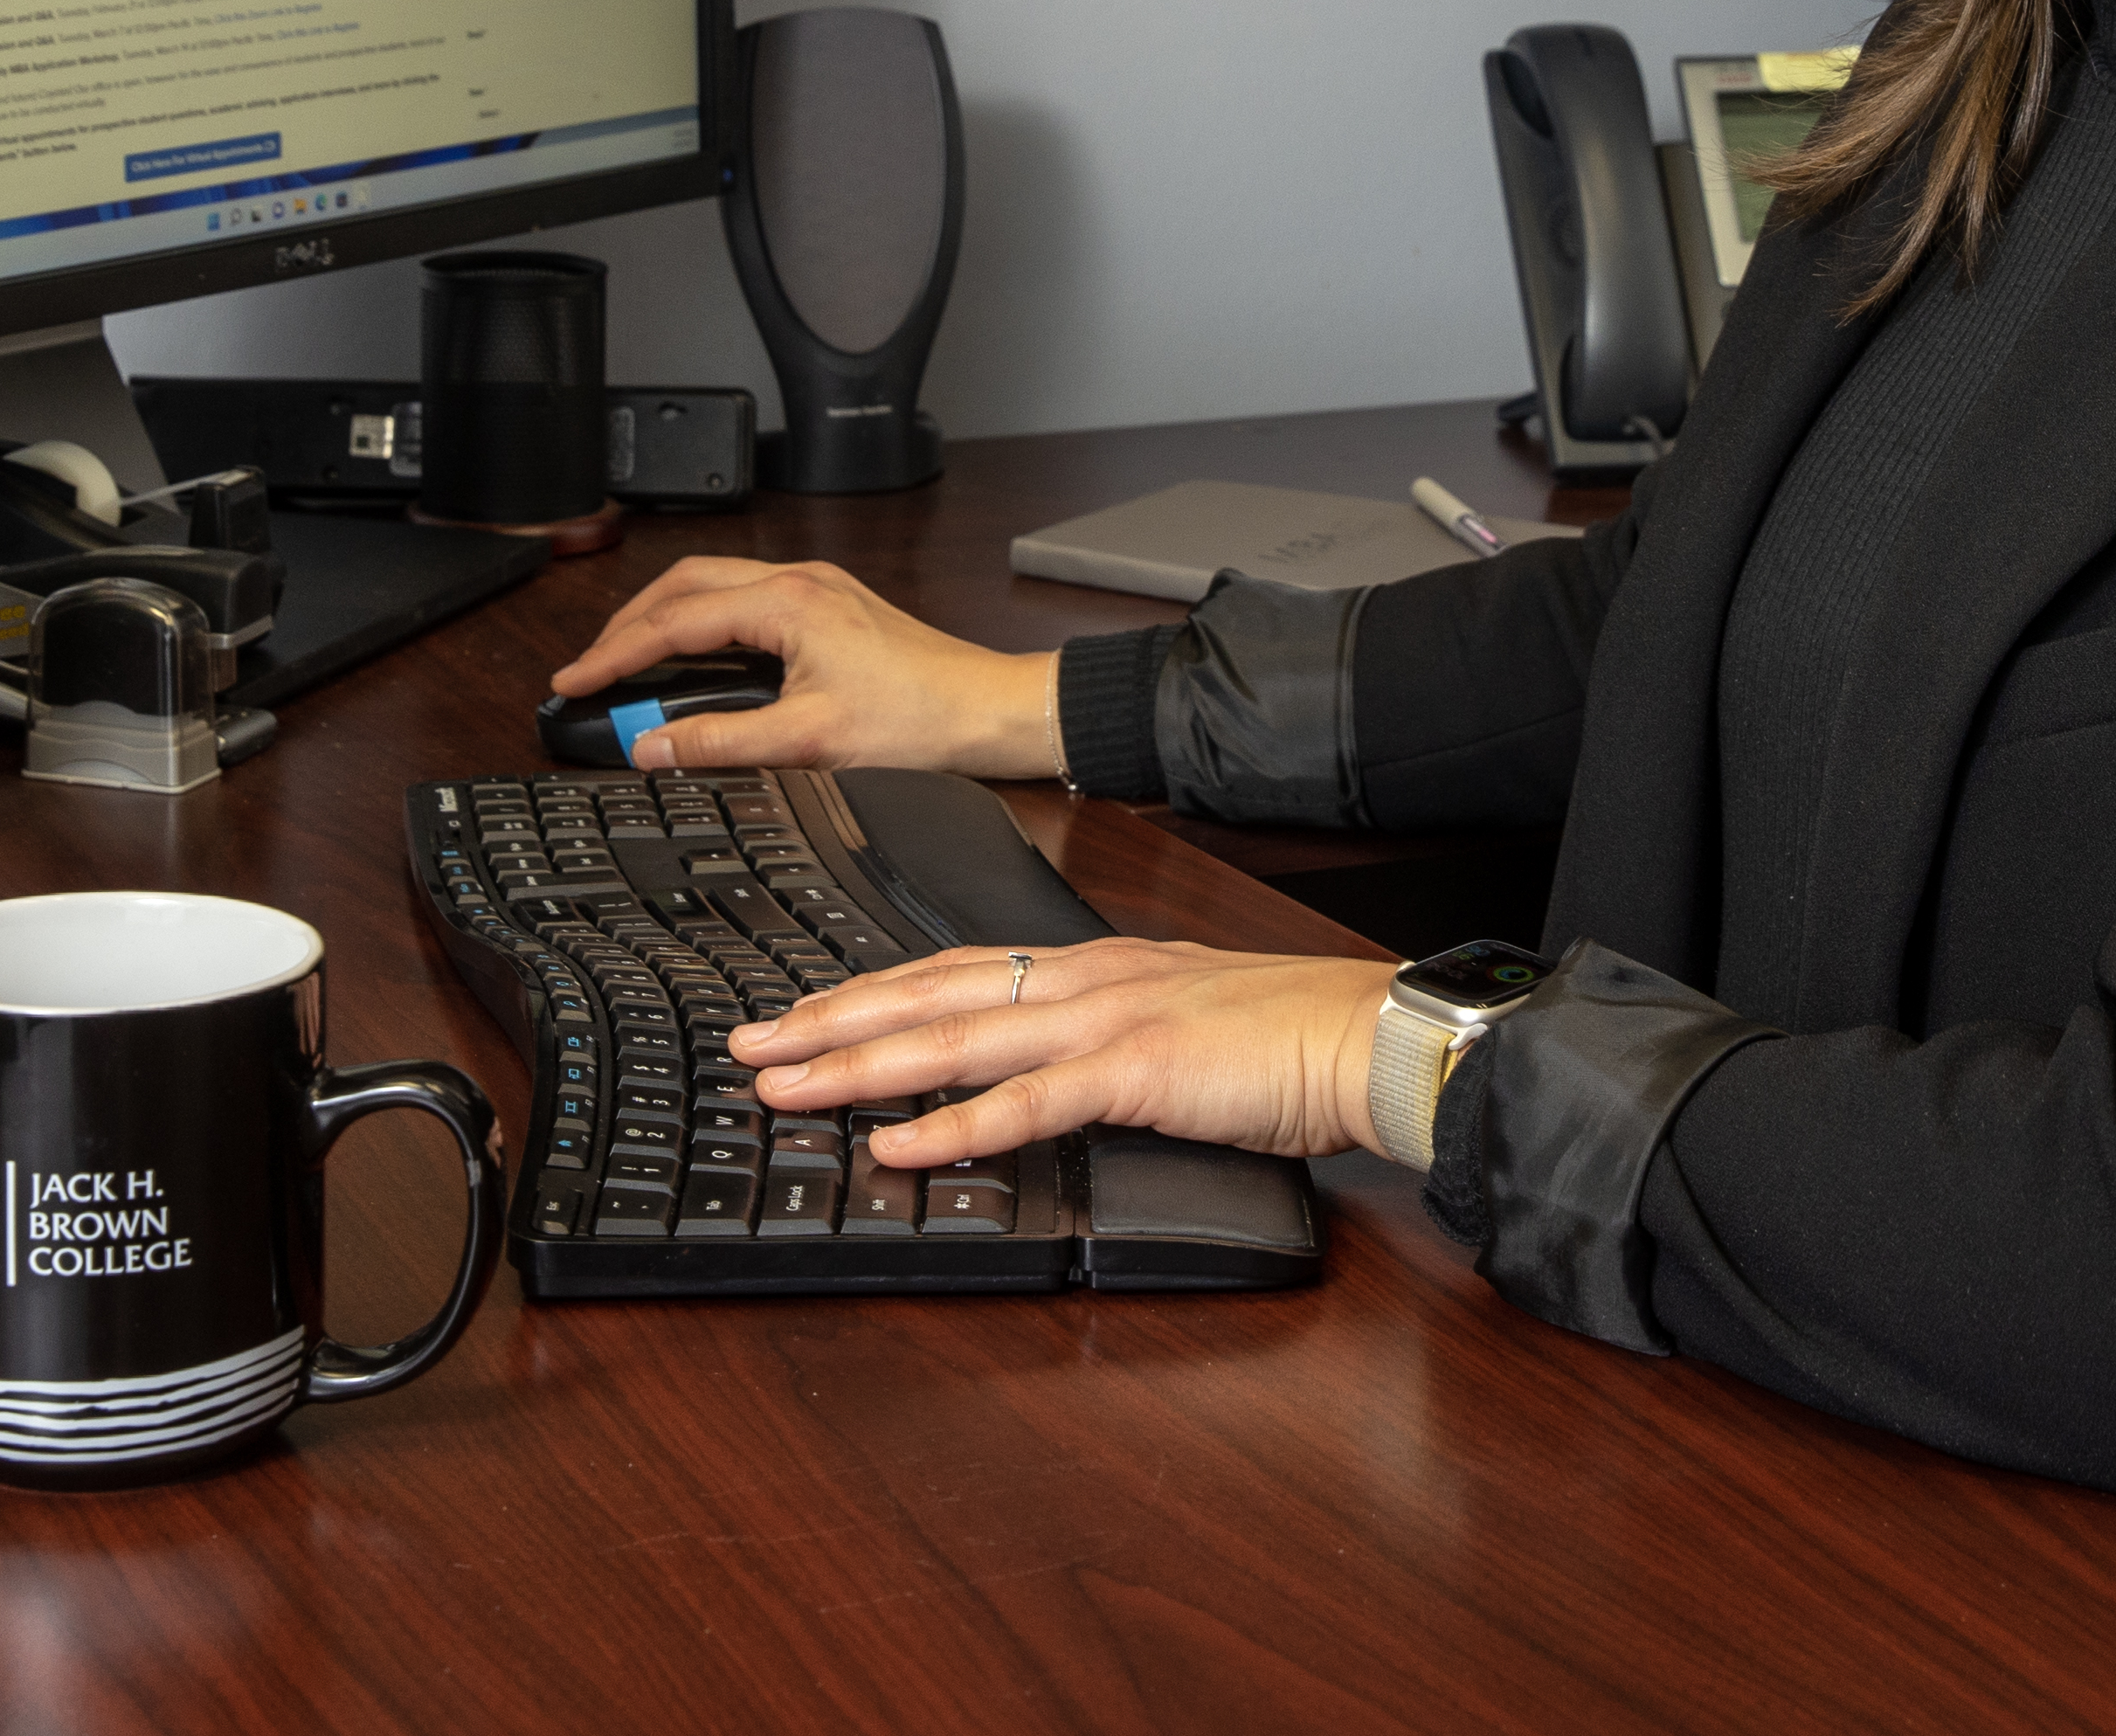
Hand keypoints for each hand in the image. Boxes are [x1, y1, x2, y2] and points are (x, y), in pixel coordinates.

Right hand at [544, 554, 1060, 775]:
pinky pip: (748, 599)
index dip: (615, 654)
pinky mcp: (833, 608)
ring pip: (716, 586)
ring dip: (668, 617)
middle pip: (685, 584)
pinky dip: (707, 622)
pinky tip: (698, 655)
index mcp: (787, 602)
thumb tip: (651, 745)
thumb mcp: (808, 741)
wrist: (991, 711)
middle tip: (593, 666)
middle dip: (630, 622)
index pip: (674, 621)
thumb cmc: (922, 719)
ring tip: (632, 658)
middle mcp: (800, 582)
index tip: (573, 681)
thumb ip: (720, 742)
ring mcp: (819, 590)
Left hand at [732, 937, 1395, 1168]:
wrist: (1366, 1033)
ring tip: (785, 1087)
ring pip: (953, 1038)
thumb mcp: (1178, 1025)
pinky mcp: (1134, 1071)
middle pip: (928, 994)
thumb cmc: (1287, 1039)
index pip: (953, 971)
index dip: (868, 993)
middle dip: (828, 1022)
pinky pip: (1025, 1104)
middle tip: (749, 1047)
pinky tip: (895, 1145)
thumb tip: (1050, 1079)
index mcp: (1091, 969)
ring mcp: (1105, 1021)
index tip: (801, 1015)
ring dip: (858, 1065)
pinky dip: (952, 1125)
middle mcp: (1083, 982)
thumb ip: (1107, 1044)